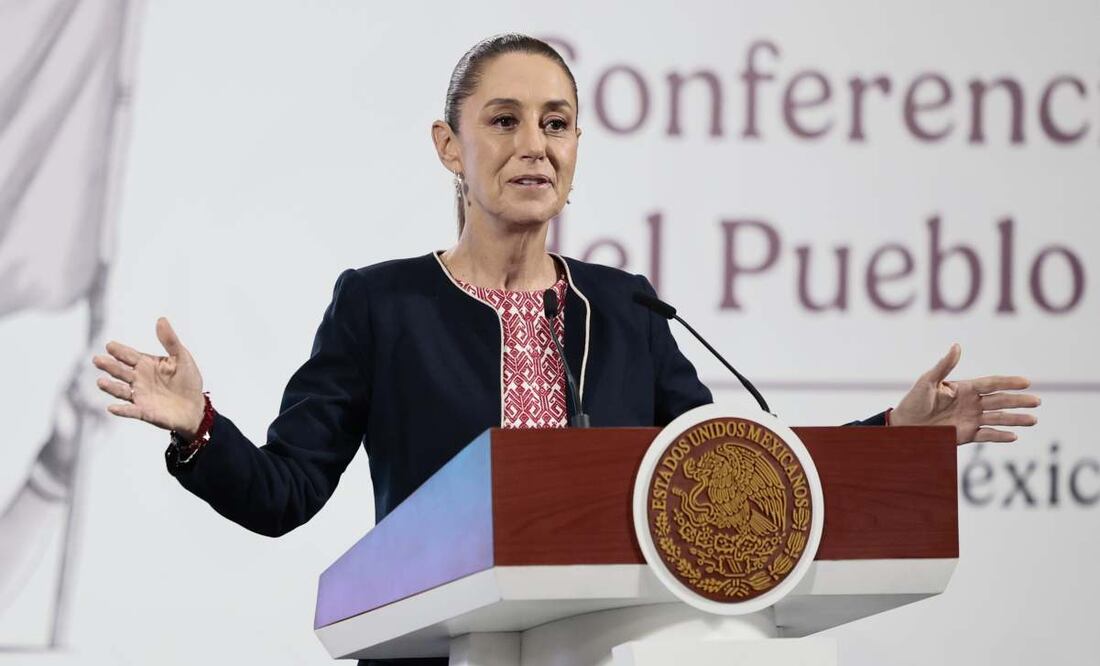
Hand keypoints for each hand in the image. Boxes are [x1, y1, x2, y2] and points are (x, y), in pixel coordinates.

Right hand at [92, 318, 205, 437]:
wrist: (195, 406)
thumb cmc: (187, 380)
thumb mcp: (182, 357)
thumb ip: (170, 340)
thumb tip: (161, 319)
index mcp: (146, 364)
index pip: (130, 356)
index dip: (120, 351)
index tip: (110, 346)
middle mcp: (139, 379)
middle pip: (121, 372)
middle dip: (109, 366)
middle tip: (98, 360)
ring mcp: (140, 396)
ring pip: (121, 391)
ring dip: (111, 387)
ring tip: (101, 382)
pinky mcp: (144, 412)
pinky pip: (131, 411)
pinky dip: (122, 410)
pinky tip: (112, 408)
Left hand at [890, 343, 1039, 443]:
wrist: (904, 425)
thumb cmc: (914, 401)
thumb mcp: (927, 381)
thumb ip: (944, 366)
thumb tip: (957, 346)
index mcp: (964, 388)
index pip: (991, 384)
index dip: (1008, 383)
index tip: (1026, 382)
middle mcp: (971, 403)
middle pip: (1000, 401)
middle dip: (1019, 401)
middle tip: (1037, 401)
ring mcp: (970, 419)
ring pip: (998, 418)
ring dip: (1015, 419)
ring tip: (1033, 420)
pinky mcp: (966, 434)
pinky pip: (986, 435)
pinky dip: (1000, 436)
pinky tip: (1014, 436)